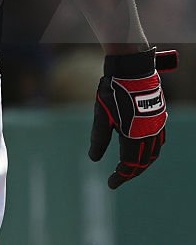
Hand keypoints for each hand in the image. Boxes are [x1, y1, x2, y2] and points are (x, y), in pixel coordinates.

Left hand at [90, 48, 177, 187]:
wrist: (131, 69)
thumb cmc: (112, 90)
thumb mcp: (101, 115)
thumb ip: (99, 138)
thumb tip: (93, 159)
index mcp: (134, 135)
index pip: (129, 164)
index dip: (121, 176)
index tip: (111, 184)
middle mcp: (150, 133)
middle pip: (143, 162)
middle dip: (131, 172)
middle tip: (119, 178)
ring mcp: (157, 125)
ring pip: (153, 152)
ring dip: (142, 163)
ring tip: (129, 167)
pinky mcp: (159, 117)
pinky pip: (158, 141)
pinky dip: (150, 150)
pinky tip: (142, 149)